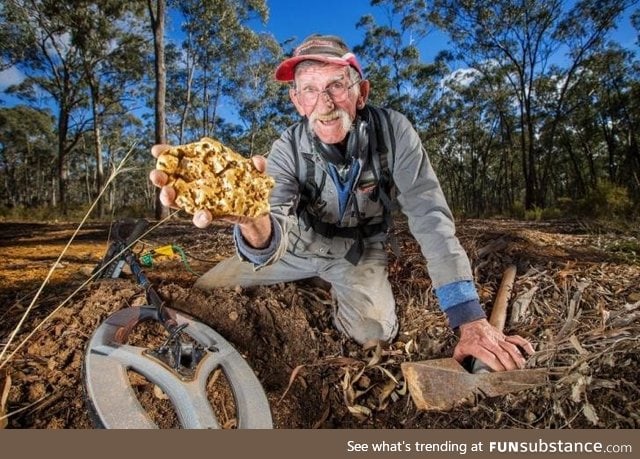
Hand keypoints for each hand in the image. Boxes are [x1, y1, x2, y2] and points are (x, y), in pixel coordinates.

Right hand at [149, 144, 268, 231]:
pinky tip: (204, 215)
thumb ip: (256, 166)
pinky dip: (201, 217)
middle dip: (160, 178)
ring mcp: (199, 201)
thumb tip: (258, 161)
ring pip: (178, 201)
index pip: (179, 159)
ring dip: (169, 198)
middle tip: (156, 175)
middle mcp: (194, 184)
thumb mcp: (253, 173)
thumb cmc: (248, 184)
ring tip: (168, 195)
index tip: (156, 150)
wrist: (255, 209)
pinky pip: (200, 218)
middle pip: (170, 180)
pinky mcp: (208, 215)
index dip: (166, 154)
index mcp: (201, 168)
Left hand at [452, 318, 534, 370]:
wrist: (472, 323)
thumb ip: (458, 362)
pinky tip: (531, 353)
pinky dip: (525, 345)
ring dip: (518, 359)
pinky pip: (517, 339)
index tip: (501, 376)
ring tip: (522, 369)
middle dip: (509, 367)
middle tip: (514, 377)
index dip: (496, 367)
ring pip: (511, 348)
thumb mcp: (459, 350)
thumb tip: (456, 374)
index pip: (489, 358)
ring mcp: (498, 338)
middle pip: (502, 355)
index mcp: (477, 346)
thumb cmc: (467, 339)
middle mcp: (489, 342)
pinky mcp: (504, 336)